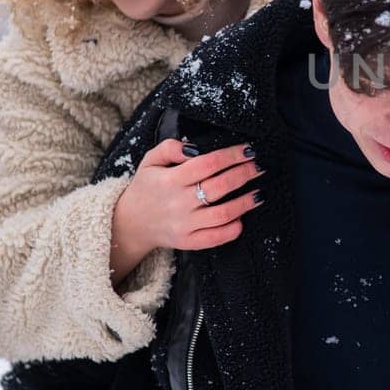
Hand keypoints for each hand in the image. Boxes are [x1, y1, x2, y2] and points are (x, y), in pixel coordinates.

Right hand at [109, 140, 264, 285]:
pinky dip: (233, 230)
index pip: (208, 163)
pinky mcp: (188, 242)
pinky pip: (215, 238)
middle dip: (244, 174)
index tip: (248, 150)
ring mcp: (185, 225)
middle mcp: (179, 203)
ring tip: (259, 192)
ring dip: (245, 203)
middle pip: (219, 187)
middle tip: (259, 167)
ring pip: (222, 214)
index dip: (232, 155)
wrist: (131, 223)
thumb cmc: (146, 187)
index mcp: (170, 180)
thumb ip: (170, 148)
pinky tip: (242, 219)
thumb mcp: (150, 161)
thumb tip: (193, 147)